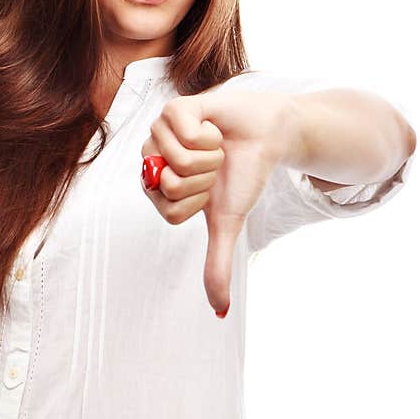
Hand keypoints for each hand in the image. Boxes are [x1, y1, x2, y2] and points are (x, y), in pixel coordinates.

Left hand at [141, 89, 296, 316]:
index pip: (168, 211)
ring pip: (179, 161)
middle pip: (169, 187)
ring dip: (210, 157)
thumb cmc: (241, 175)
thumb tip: (220, 311)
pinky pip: (187, 134)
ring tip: (215, 146)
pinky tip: (213, 127)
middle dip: (204, 180)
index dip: (198, 203)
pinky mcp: (175, 107)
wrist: (267, 136)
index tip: (209, 190)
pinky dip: (211, 135)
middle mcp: (151, 157)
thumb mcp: (227, 222)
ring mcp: (159, 131)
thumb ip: (217, 263)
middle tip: (214, 165)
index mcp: (156, 185)